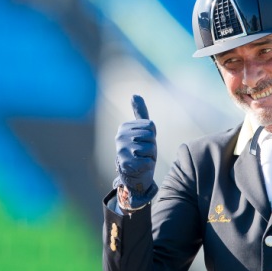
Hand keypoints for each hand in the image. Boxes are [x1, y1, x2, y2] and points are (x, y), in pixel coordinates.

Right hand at [114, 95, 157, 209]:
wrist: (133, 176)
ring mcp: (122, 151)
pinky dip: (148, 166)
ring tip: (142, 160)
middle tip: (143, 153)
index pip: (150, 126)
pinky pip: (148, 161)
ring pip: (150, 148)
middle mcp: (120, 138)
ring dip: (150, 156)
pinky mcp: (127, 164)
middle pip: (151, 137)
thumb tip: (135, 94)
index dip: (152, 137)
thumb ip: (140, 113)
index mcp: (124, 128)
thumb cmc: (140, 152)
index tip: (144, 143)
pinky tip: (140, 168)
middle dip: (151, 147)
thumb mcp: (142, 131)